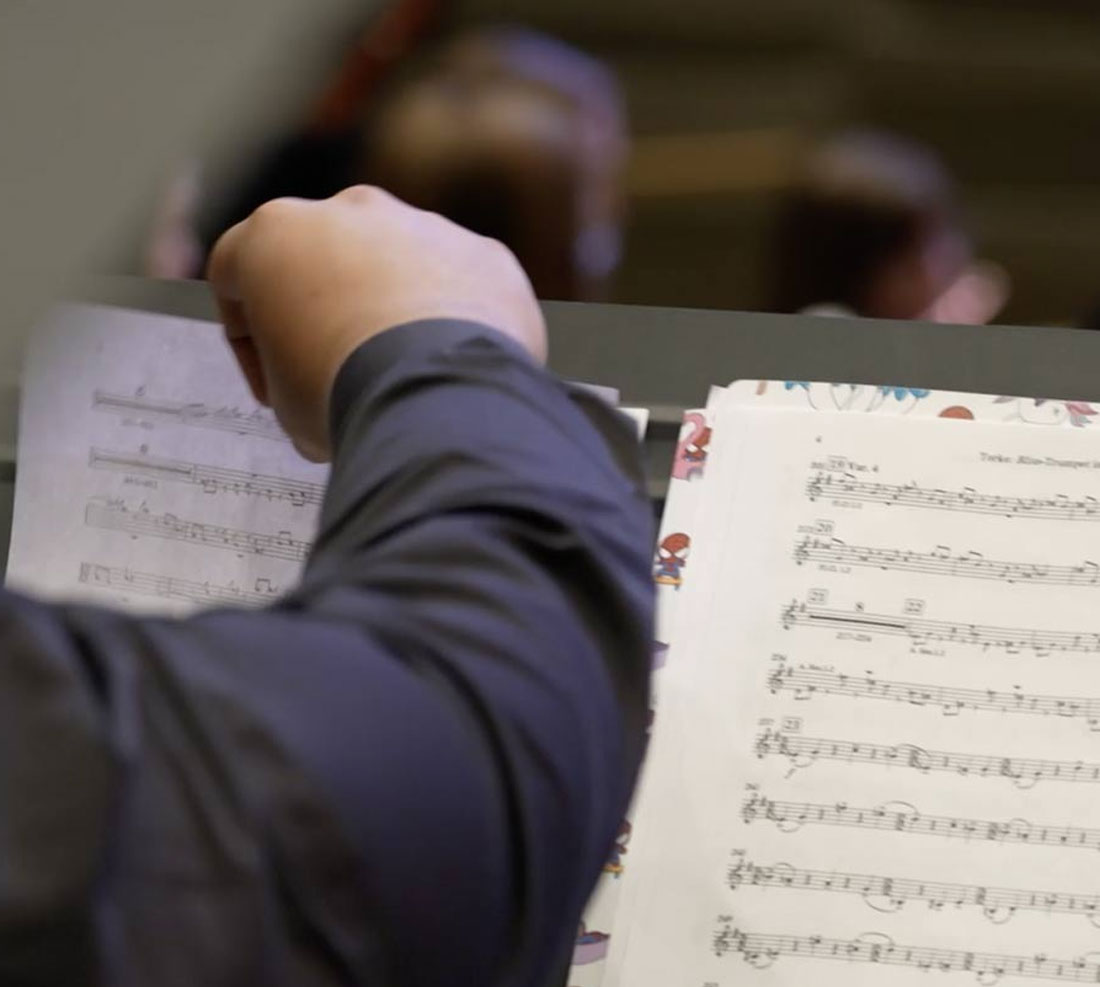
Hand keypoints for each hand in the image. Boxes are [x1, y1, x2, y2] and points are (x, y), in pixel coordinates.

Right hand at [207, 186, 546, 460]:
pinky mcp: (485, 256)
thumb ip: (291, 375)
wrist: (437, 396)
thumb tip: (324, 392)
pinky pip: (463, 289)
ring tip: (406, 380)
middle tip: (340, 377)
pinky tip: (454, 375)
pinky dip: (457, 325)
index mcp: (276, 234)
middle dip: (330, 315)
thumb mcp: (285, 402)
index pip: (237, 277)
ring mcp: (426, 226)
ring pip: (401, 269)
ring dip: (398, 315)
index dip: (252, 345)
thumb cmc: (345, 391)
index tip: (277, 387)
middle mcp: (352, 211)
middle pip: (326, 262)